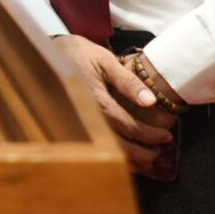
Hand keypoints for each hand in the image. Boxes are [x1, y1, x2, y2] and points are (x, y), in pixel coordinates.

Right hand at [54, 35, 177, 175]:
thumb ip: (128, 81)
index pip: (128, 125)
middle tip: (161, 147)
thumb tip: (151, 101)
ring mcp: (79, 126)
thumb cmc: (79, 54)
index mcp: (95, 101)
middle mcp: (87, 118)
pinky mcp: (75, 128)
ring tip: (150, 156)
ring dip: (132, 158)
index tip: (167, 133)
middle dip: (144, 151)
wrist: (47, 55)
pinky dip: (115, 158)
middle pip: (119, 146)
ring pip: (108, 152)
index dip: (150, 133)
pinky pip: (97, 150)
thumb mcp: (105, 60)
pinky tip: (129, 158)